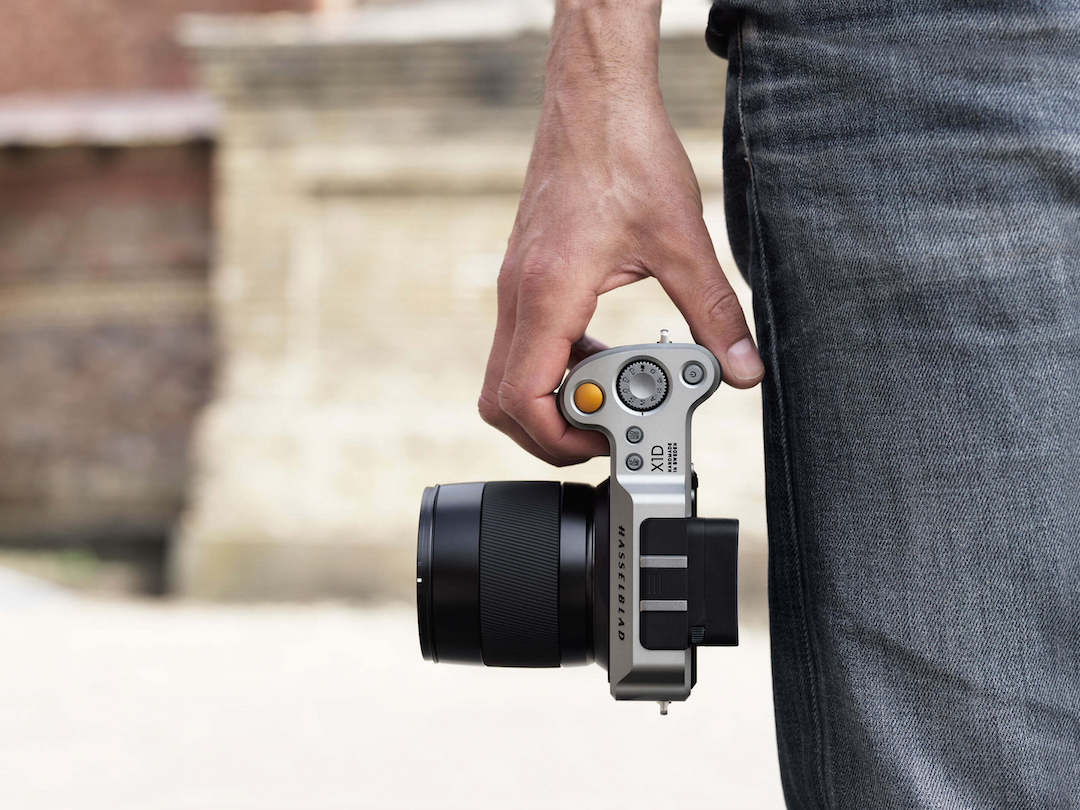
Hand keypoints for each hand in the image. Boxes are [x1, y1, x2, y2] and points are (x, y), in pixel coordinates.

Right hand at [479, 1, 762, 465]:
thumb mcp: (681, 241)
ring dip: (556, 397)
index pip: (520, 398)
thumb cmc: (624, 153)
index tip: (604, 439)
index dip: (556, 439)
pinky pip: (526, 343)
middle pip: (501, 400)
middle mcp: (520, 295)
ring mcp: (516, 286)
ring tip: (616, 390)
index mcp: (548, 294)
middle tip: (604, 429)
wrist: (594, 96)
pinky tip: (607, 351)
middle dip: (548, 431)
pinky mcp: (526, 275)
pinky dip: (560, 364)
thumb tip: (739, 368)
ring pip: (510, 373)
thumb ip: (714, 311)